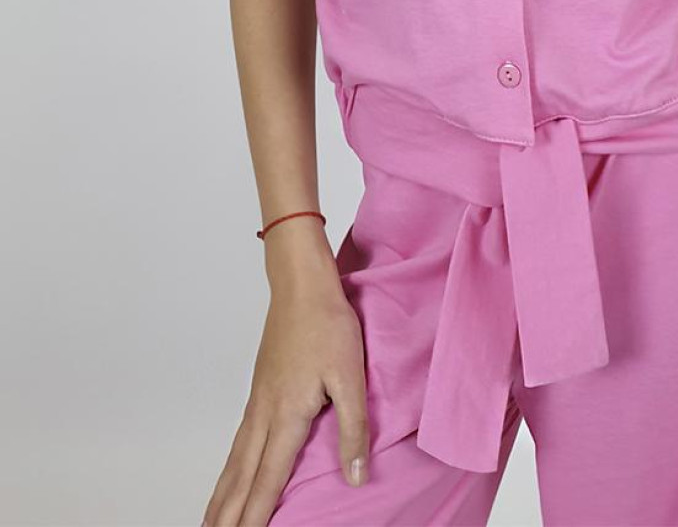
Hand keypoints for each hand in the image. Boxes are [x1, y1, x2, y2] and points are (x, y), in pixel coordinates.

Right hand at [201, 284, 369, 524]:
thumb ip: (354, 429)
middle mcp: (264, 414)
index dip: (256, 515)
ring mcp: (258, 401)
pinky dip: (230, 468)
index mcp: (287, 415)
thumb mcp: (350, 376)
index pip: (268, 480)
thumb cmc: (328, 324)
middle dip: (227, 514)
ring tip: (211, 522)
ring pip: (235, 460)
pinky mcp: (259, 389)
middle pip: (241, 477)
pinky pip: (239, 441)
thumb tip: (355, 478)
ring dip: (223, 495)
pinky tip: (232, 473)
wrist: (301, 284)